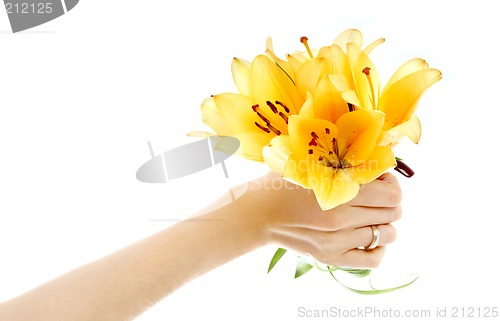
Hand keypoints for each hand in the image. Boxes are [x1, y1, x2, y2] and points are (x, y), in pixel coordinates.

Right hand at [241, 171, 401, 267]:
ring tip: (369, 215)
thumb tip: (380, 156)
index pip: (393, 192)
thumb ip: (345, 160)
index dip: (391, 182)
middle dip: (390, 201)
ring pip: (388, 234)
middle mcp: (342, 218)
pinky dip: (378, 248)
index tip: (380, 178)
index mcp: (339, 190)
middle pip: (394, 212)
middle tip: (375, 195)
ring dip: (384, 223)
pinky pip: (374, 259)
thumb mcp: (312, 162)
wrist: (258, 212)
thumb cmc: (284, 182)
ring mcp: (338, 241)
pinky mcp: (331, 257)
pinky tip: (366, 237)